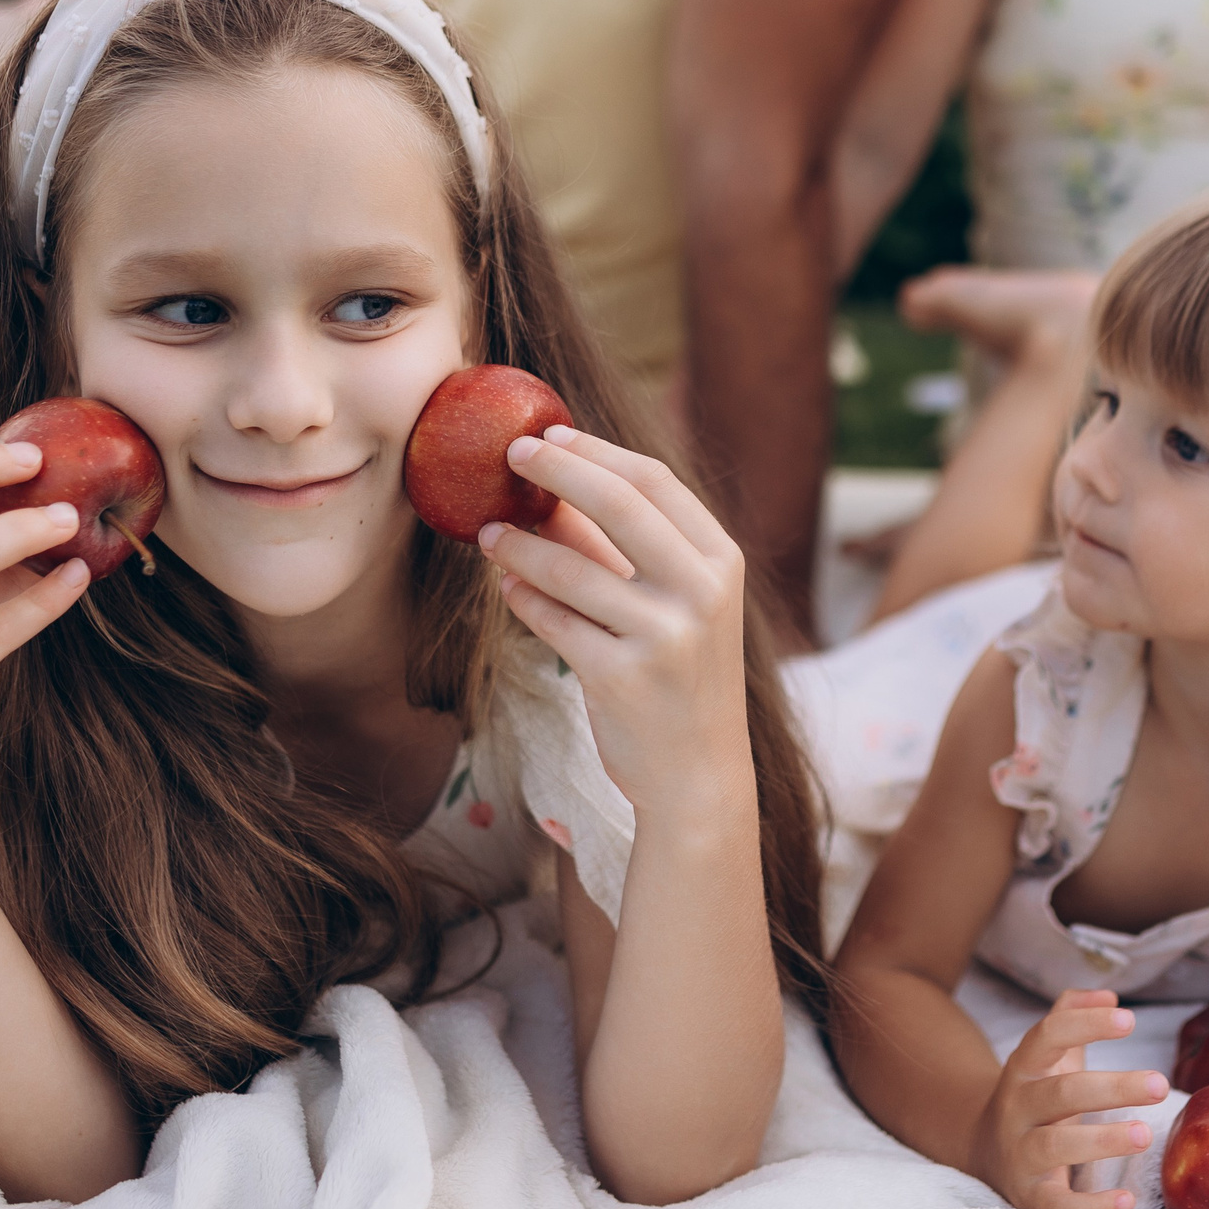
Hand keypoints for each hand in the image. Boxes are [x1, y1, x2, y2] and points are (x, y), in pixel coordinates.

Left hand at [477, 426, 749, 825]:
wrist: (698, 775)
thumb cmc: (680, 678)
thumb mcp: (675, 605)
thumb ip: (623, 549)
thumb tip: (555, 488)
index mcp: (722, 562)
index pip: (654, 481)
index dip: (595, 452)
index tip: (548, 434)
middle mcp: (701, 592)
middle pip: (618, 503)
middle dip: (556, 471)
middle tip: (509, 454)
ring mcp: (664, 636)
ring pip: (572, 567)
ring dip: (520, 544)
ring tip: (487, 534)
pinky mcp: (621, 677)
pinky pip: (553, 621)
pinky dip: (523, 598)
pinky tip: (506, 587)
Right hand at [967, 989, 1166, 1208]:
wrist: (982, 1150)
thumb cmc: (1034, 1096)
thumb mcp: (1045, 1055)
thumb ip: (1071, 1016)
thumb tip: (1109, 994)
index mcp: (1024, 1068)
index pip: (1048, 1036)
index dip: (1085, 1024)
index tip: (1129, 1018)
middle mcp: (1017, 1108)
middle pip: (1060, 1094)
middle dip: (1111, 1088)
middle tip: (1159, 1084)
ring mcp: (1020, 1153)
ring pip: (1055, 1147)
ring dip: (1101, 1140)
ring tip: (1145, 1134)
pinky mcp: (1029, 1196)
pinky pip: (1057, 1205)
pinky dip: (1091, 1207)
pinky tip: (1128, 1200)